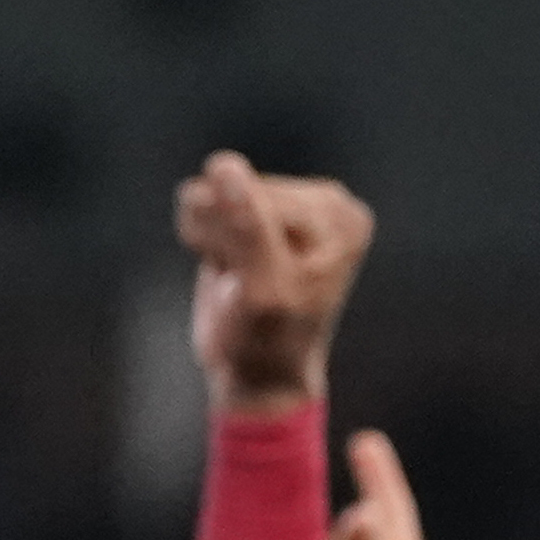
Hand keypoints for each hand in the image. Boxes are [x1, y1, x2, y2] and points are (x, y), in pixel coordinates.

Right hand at [174, 152, 373, 416]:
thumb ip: (247, 226)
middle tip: (245, 285)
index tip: (261, 288)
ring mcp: (288, 203)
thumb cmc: (265, 339)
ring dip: (212, 241)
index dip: (242, 248)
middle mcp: (323, 201)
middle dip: (225, 241)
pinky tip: (226, 265)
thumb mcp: (262, 290)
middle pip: (236, 191)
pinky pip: (199, 202)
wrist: (256, 375)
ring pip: (211, 195)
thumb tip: (223, 164)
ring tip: (236, 276)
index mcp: (340, 215)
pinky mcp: (252, 209)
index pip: (257, 202)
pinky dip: (203, 238)